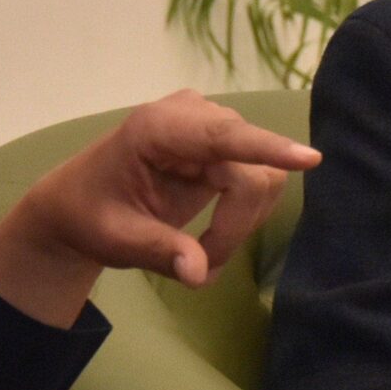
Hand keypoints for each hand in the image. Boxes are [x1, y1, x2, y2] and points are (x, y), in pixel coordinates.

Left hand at [0, 91, 320, 325]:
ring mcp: (212, 126)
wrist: (80, 204)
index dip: (268, 148)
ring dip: (240, 226)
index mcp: (156, 128)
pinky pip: (258, 180)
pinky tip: (209, 239)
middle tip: (202, 268)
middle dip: (236, 225)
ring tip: (200, 257)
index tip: (310, 159)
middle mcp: (191, 116)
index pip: (224, 136)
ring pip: (262, 177)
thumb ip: (158, 251)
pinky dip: (240, 220)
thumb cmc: (90, 216)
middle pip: (251, 168)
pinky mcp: (224, 145)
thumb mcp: (115, 239)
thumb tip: (199, 273)